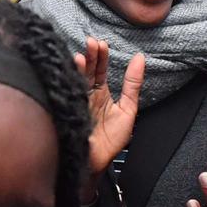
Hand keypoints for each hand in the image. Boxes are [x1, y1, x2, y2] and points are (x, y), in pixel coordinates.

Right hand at [75, 38, 143, 201]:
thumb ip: (133, 84)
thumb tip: (140, 58)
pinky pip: (66, 93)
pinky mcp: (66, 109)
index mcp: (100, 94)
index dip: (100, 56)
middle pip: (86, 70)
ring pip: (75, 79)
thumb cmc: (111, 142)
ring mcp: (74, 101)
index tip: (101, 44)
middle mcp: (85, 95)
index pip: (99, 69)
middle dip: (89, 56)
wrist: (96, 164)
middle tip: (91, 43)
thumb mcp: (128, 110)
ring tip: (81, 57)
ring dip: (77, 67)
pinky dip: (68, 83)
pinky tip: (71, 74)